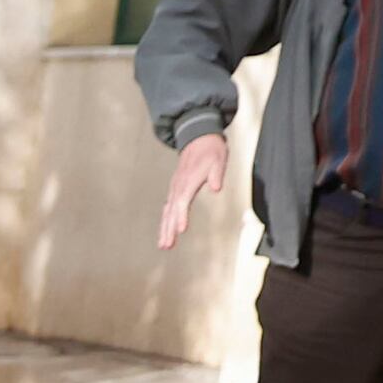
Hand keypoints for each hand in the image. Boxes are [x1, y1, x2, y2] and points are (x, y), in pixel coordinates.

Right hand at [157, 133, 232, 250]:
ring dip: (165, 228)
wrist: (199, 137)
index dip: (181, 216)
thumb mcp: (219, 159)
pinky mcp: (175, 189)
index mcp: (189, 180)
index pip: (183, 201)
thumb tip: (216, 187)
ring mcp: (175, 187)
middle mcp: (179, 186)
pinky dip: (166, 220)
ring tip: (164, 245)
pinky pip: (168, 207)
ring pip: (168, 211)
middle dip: (168, 229)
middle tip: (167, 245)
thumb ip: (217, 174)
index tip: (181, 230)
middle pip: (171, 211)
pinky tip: (165, 231)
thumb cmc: (211, 150)